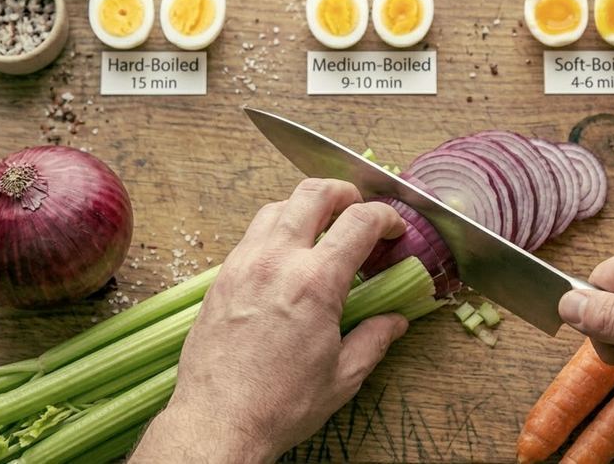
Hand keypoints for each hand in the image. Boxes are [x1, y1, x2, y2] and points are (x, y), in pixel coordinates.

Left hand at [130, 179, 408, 463]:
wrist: (218, 421)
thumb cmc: (279, 405)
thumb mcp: (343, 377)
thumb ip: (374, 339)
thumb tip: (394, 322)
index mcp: (316, 283)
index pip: (359, 221)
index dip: (385, 217)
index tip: (393, 227)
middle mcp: (277, 261)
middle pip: (313, 194)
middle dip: (344, 192)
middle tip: (357, 208)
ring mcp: (245, 264)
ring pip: (277, 207)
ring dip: (305, 207)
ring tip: (321, 227)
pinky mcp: (222, 277)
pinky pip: (252, 234)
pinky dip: (276, 230)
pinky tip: (286, 256)